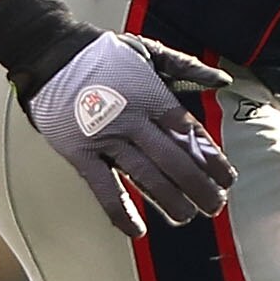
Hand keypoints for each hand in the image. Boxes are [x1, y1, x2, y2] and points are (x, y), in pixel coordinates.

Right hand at [25, 30, 236, 236]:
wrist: (52, 52)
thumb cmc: (102, 54)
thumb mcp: (150, 50)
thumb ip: (188, 67)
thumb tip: (223, 82)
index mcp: (153, 96)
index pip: (189, 134)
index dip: (211, 159)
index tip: (227, 179)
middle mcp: (133, 120)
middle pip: (174, 160)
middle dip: (198, 186)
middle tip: (215, 205)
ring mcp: (106, 138)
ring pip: (145, 176)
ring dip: (169, 201)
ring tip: (187, 217)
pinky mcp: (80, 152)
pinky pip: (103, 187)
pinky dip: (120, 211)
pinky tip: (136, 229)